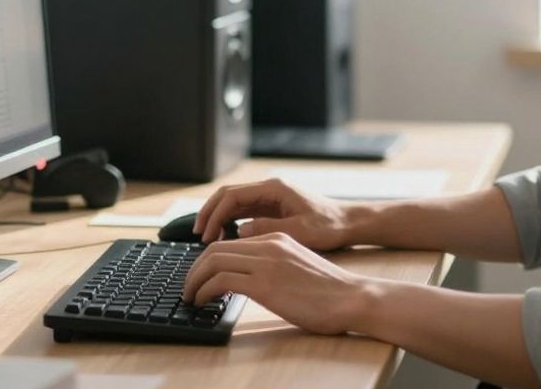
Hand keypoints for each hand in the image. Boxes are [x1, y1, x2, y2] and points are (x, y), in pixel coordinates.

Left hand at [181, 232, 369, 334]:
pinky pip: (221, 281)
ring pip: (213, 261)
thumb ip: (275, 265)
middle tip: (188, 287)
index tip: (201, 276)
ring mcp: (266, 263)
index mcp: (277, 238)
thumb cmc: (330, 291)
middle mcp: (269, 244)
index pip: (231, 241)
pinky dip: (204, 290)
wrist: (352, 297)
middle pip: (216, 248)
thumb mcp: (298, 267)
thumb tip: (251, 280)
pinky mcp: (265, 283)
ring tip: (190, 296)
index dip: (209, 258)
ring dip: (194, 280)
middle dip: (195, 268)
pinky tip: (202, 301)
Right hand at [194, 177, 351, 248]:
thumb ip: (267, 229)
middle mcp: (269, 189)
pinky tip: (226, 239)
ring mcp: (270, 197)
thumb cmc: (329, 226)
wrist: (349, 223)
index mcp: (274, 189)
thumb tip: (239, 232)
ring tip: (208, 239)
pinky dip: (231, 222)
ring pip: (234, 203)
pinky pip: (244, 211)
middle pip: (228, 196)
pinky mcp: (272, 207)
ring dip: (218, 218)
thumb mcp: (299, 230)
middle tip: (198, 235)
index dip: (215, 215)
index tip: (206, 234)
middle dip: (210, 213)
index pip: (232, 196)